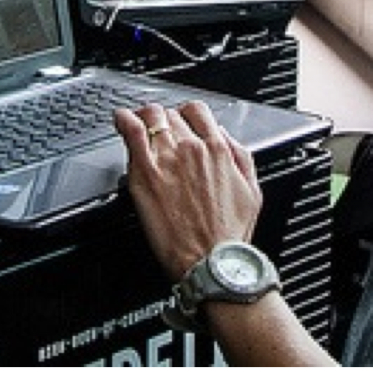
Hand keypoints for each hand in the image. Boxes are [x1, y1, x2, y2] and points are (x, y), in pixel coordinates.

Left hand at [114, 101, 262, 281]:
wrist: (210, 260)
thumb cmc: (228, 235)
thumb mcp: (251, 191)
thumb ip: (239, 157)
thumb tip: (223, 136)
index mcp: (218, 151)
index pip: (197, 111)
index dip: (186, 115)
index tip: (180, 122)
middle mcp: (193, 148)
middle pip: (171, 115)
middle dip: (164, 121)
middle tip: (157, 132)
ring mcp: (167, 157)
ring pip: (150, 116)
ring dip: (144, 118)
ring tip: (136, 123)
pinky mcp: (145, 171)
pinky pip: (130, 130)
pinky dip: (123, 119)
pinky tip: (120, 120)